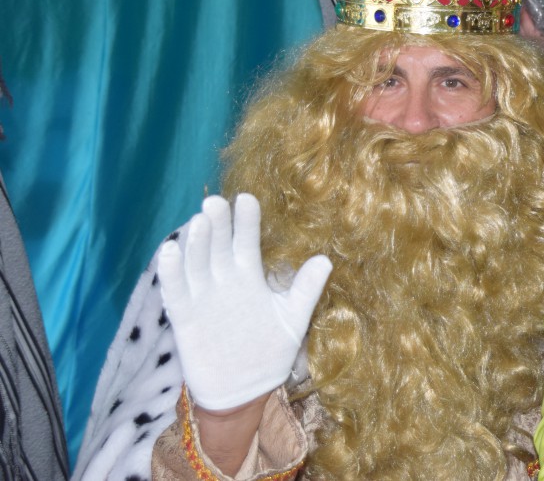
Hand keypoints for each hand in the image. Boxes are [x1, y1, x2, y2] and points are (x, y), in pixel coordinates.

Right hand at [158, 193, 332, 410]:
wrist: (244, 391)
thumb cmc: (270, 352)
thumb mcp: (293, 320)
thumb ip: (306, 290)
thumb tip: (326, 259)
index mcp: (250, 276)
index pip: (247, 241)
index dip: (246, 221)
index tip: (247, 199)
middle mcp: (224, 280)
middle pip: (219, 245)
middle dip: (218, 224)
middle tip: (215, 203)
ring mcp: (203, 297)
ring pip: (196, 263)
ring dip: (196, 242)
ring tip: (199, 221)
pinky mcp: (186, 317)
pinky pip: (176, 292)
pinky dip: (171, 273)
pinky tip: (171, 251)